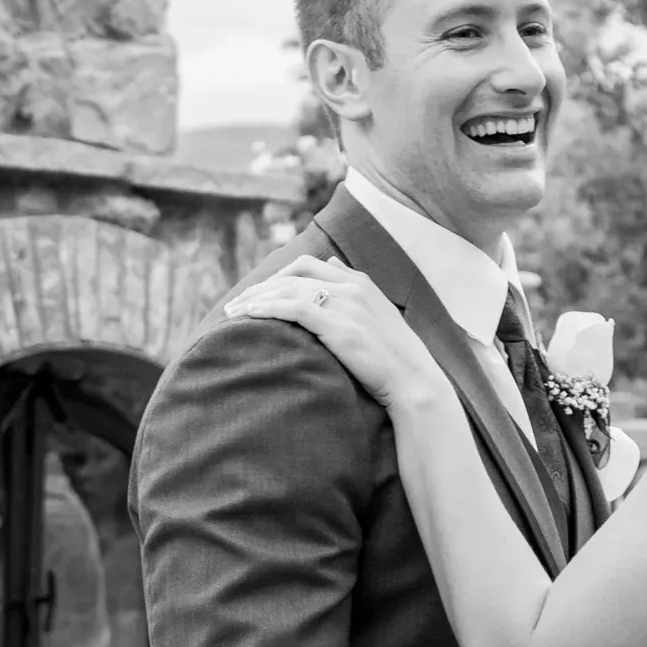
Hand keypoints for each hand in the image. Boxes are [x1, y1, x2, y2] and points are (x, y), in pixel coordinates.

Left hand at [223, 256, 444, 408]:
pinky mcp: (337, 326)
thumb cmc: (396, 357)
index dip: (280, 275)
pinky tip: (249, 316)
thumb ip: (354, 289)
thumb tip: (331, 264)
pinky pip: (292, 309)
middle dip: (261, 286)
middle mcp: (352, 287)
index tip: (261, 292)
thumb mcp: (379, 314)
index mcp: (361, 283)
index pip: (310, 264)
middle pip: (293, 273)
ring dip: (255, 298)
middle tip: (237, 303)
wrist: (414, 382)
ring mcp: (345, 305)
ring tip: (232, 312)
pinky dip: (266, 309)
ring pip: (288, 289)